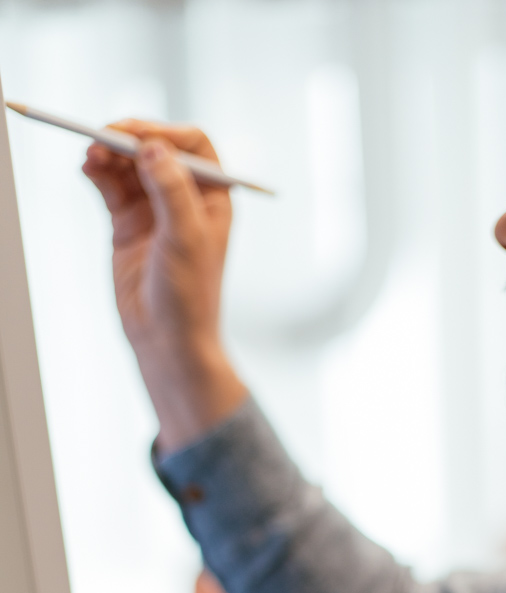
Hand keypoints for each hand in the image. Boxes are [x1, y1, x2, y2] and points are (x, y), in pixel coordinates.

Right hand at [83, 121, 246, 450]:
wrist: (167, 342)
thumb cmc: (189, 296)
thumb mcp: (186, 239)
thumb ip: (172, 190)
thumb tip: (154, 146)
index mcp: (213, 198)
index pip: (193, 145)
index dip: (164, 131)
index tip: (136, 135)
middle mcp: (185, 199)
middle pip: (155, 149)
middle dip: (129, 139)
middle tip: (103, 137)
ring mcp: (154, 211)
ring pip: (129, 166)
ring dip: (109, 154)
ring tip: (91, 155)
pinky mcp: (128, 225)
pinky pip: (111, 187)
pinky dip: (99, 173)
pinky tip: (87, 168)